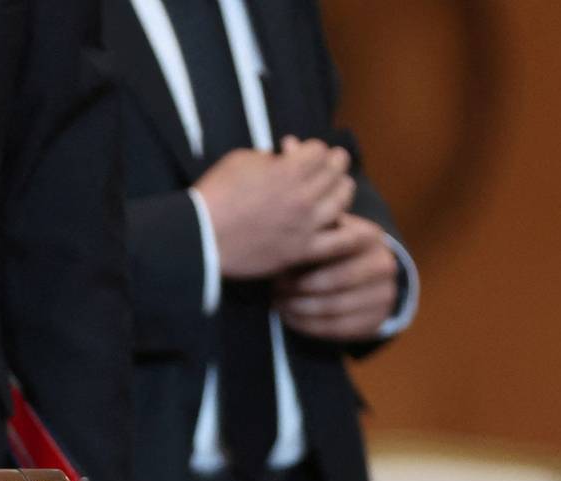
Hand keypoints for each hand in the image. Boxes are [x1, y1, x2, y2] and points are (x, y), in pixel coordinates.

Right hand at [194, 137, 353, 278]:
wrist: (201, 238)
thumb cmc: (215, 195)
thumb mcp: (240, 160)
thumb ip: (270, 157)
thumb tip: (284, 159)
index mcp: (288, 170)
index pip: (320, 151)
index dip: (313, 149)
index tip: (304, 153)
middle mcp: (303, 196)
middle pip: (336, 172)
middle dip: (332, 164)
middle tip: (330, 166)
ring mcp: (305, 225)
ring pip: (342, 200)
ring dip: (343, 190)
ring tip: (338, 189)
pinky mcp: (301, 251)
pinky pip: (339, 243)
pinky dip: (354, 233)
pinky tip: (359, 228)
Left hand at [275, 214, 398, 341]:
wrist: (369, 275)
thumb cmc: (335, 250)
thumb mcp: (327, 235)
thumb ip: (311, 239)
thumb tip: (279, 251)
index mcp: (369, 237)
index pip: (335, 248)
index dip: (303, 261)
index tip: (279, 271)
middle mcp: (382, 265)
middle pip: (336, 281)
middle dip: (299, 289)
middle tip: (276, 290)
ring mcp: (384, 295)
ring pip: (335, 308)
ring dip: (300, 309)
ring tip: (279, 304)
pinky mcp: (376, 320)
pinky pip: (338, 328)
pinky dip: (308, 326)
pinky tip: (291, 318)